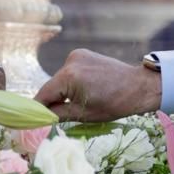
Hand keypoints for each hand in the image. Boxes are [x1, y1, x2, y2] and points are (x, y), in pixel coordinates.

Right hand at [35, 49, 160, 122]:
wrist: (139, 86)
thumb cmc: (115, 103)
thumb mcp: (83, 115)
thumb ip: (57, 115)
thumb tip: (40, 117)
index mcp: (69, 76)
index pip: (43, 94)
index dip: (38, 109)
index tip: (34, 119)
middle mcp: (70, 61)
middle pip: (52, 86)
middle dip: (53, 100)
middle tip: (60, 116)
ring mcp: (77, 55)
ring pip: (60, 79)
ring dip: (64, 91)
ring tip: (81, 101)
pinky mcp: (83, 54)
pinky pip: (70, 72)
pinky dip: (72, 82)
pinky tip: (87, 88)